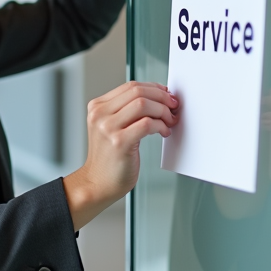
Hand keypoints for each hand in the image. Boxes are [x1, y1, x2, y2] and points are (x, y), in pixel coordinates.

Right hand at [63, 82, 178, 229]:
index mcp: (98, 107)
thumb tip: (158, 98)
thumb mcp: (111, 128)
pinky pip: (148, 124)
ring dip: (163, 111)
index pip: (130, 86)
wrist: (98, 184)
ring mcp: (108, 128)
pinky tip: (164, 132)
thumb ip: (127, 111)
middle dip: (161, 98)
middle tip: (173, 106)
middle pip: (138, 92)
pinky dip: (161, 126)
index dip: (153, 88)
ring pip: (143, 104)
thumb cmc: (109, 158)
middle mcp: (100, 114)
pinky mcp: (119, 142)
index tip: (166, 95)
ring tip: (169, 121)